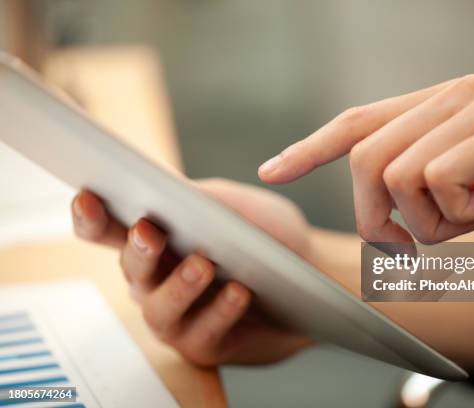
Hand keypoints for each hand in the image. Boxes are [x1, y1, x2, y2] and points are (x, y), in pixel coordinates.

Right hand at [71, 178, 311, 364]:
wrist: (313, 275)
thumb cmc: (267, 237)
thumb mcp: (236, 206)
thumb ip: (199, 198)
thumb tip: (164, 189)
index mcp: (156, 241)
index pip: (109, 230)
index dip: (90, 215)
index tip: (88, 196)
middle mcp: (156, 281)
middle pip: (130, 267)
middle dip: (138, 249)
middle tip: (149, 231)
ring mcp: (178, 316)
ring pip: (160, 308)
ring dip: (179, 285)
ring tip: (203, 265)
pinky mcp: (204, 345)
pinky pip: (203, 332)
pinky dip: (220, 311)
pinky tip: (239, 292)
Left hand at [259, 74, 473, 242]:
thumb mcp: (470, 183)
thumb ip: (424, 178)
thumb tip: (381, 201)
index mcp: (438, 106)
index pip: (357, 122)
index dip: (309, 149)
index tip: (273, 173)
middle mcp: (453, 95)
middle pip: (365, 157)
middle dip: (374, 216)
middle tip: (405, 244)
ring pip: (398, 173)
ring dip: (425, 222)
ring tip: (467, 221)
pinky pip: (440, 178)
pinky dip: (457, 214)